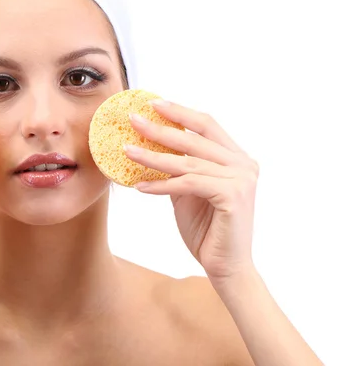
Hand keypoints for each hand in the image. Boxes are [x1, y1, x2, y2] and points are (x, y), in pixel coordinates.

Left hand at [124, 99, 258, 284]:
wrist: (225, 267)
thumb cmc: (207, 229)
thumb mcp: (188, 191)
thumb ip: (178, 168)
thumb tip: (148, 146)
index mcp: (236, 158)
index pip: (207, 125)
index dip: (179, 112)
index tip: (152, 103)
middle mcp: (243, 164)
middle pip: (195, 137)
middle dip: (160, 127)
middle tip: (132, 119)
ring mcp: (241, 179)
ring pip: (187, 162)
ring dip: (152, 156)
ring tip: (126, 151)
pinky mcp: (232, 196)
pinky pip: (187, 184)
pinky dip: (161, 184)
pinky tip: (139, 186)